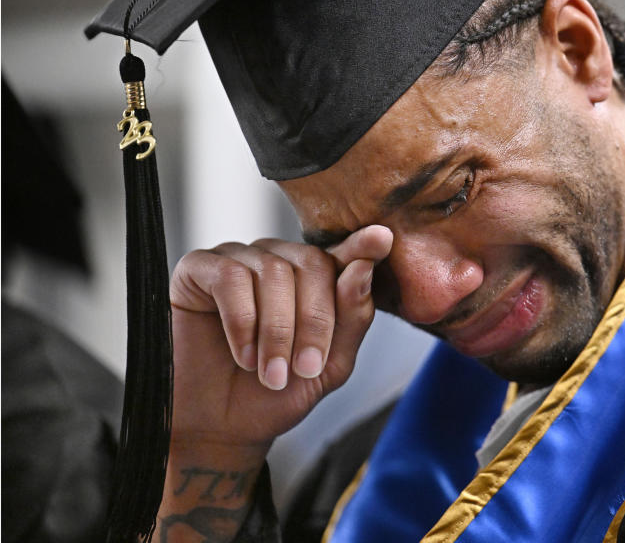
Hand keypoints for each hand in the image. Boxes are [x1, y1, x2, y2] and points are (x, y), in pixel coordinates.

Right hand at [167, 225, 392, 450]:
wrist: (223, 429)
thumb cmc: (278, 395)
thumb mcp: (330, 364)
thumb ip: (352, 317)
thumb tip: (362, 268)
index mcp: (314, 277)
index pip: (343, 254)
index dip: (361, 246)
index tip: (382, 240)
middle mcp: (277, 259)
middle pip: (312, 263)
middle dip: (314, 321)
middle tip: (304, 369)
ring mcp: (238, 259)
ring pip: (273, 272)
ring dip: (277, 331)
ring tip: (272, 374)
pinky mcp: (198, 269)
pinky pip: (230, 278)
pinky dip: (242, 321)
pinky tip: (244, 356)